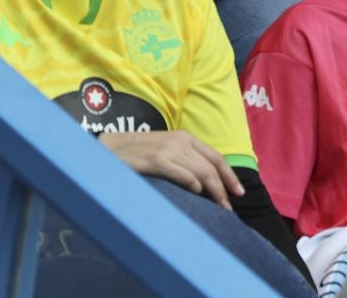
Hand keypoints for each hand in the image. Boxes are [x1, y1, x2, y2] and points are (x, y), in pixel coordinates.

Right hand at [98, 130, 242, 209]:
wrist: (108, 150)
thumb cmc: (137, 155)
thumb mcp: (165, 151)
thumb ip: (183, 161)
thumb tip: (205, 183)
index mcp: (184, 137)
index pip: (215, 157)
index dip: (229, 175)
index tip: (238, 193)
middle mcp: (179, 141)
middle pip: (211, 167)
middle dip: (223, 189)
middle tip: (228, 209)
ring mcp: (167, 149)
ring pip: (200, 172)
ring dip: (213, 192)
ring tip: (217, 209)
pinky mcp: (155, 160)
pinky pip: (181, 173)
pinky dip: (192, 184)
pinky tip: (197, 194)